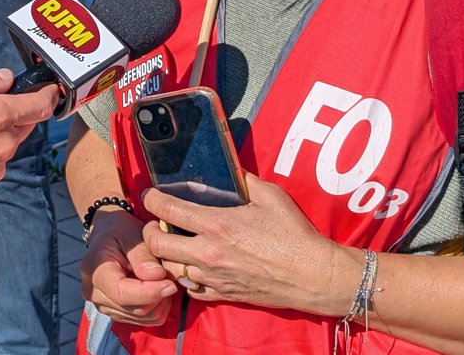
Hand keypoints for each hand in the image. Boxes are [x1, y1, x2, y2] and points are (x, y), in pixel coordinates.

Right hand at [80, 209, 176, 325]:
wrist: (108, 233)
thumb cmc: (120, 230)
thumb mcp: (131, 234)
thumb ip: (143, 256)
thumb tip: (158, 276)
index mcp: (95, 270)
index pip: (122, 294)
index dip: (149, 293)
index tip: (171, 284)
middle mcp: (94, 292)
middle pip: (134, 309)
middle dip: (159, 297)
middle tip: (171, 278)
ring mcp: (103, 305)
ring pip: (141, 318)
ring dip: (159, 303)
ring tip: (164, 281)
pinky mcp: (115, 312)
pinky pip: (143, 320)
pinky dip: (156, 308)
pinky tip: (157, 289)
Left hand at [141, 174, 356, 315]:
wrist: (314, 276)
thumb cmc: (294, 234)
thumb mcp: (270, 196)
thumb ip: (244, 180)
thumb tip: (229, 168)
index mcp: (217, 225)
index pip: (167, 211)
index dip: (152, 200)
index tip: (150, 195)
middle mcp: (209, 253)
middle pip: (157, 245)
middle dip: (149, 231)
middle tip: (155, 223)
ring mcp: (214, 277)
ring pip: (169, 269)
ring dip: (164, 256)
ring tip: (171, 244)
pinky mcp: (223, 295)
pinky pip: (190, 290)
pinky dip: (184, 278)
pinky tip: (190, 267)